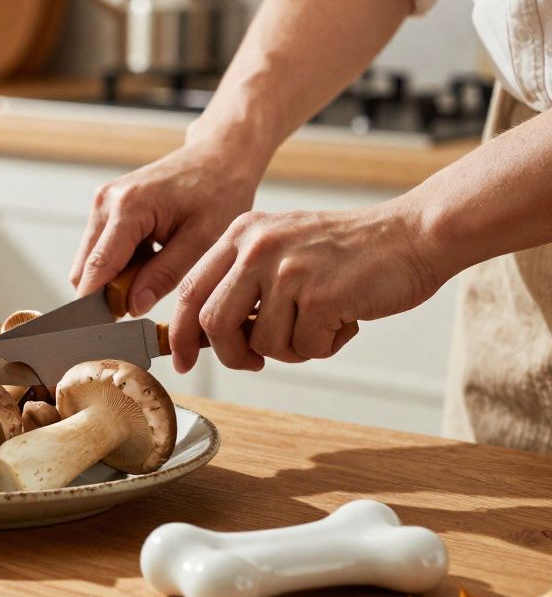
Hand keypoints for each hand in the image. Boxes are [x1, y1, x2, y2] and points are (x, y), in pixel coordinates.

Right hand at [70, 138, 263, 315]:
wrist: (220, 157)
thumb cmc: (219, 191)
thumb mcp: (202, 239)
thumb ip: (165, 274)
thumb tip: (132, 307)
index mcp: (128, 208)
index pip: (96, 269)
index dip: (95, 306)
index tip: (102, 335)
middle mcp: (106, 202)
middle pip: (86, 269)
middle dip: (108, 294)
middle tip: (146, 305)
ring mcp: (103, 203)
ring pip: (90, 262)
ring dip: (115, 279)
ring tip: (156, 274)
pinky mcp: (107, 207)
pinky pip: (101, 249)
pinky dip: (120, 264)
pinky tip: (151, 258)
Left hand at [169, 203, 443, 372]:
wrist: (414, 233)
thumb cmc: (350, 251)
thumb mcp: (282, 247)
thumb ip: (244, 280)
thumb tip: (209, 333)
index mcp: (242, 234)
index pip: (190, 291)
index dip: (182, 333)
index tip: (183, 359)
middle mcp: (257, 248)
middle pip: (214, 323)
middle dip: (232, 356)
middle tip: (255, 362)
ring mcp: (288, 270)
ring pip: (262, 343)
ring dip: (292, 348)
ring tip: (321, 323)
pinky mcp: (321, 295)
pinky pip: (304, 348)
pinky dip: (324, 346)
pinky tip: (344, 320)